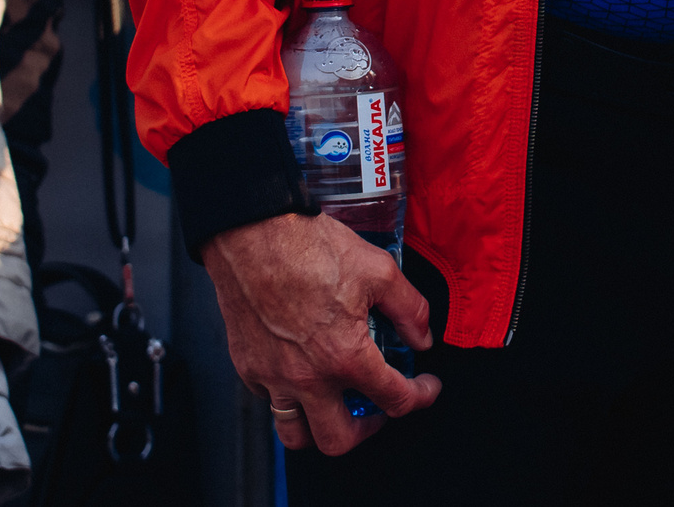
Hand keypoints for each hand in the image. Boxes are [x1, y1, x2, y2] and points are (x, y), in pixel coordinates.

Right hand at [201, 211, 438, 454]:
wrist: (252, 234)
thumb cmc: (308, 247)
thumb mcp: (379, 270)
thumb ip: (409, 310)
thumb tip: (422, 336)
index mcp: (345, 356)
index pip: (394, 399)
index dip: (420, 397)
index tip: (425, 388)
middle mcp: (308, 377)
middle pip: (339, 439)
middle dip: (367, 429)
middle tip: (378, 409)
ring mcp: (273, 377)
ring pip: (295, 434)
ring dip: (320, 428)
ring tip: (336, 407)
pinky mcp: (248, 367)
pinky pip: (269, 401)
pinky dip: (289, 397)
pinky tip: (304, 373)